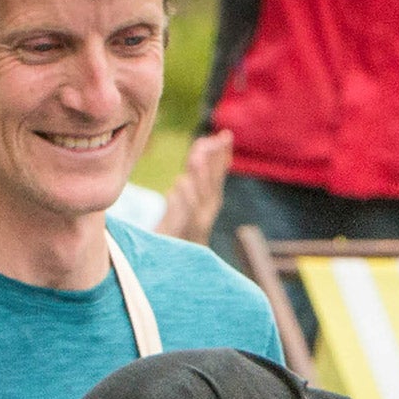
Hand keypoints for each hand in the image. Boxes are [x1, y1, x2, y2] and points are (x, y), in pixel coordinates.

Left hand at [155, 130, 233, 244]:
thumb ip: (196, 176)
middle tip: (212, 140)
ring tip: (196, 158)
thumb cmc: (178, 228)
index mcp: (210, 200)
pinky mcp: (179, 234)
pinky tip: (177, 186)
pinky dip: (180, 201)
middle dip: (213, 161)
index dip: (222, 154)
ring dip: (198, 177)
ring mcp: (194, 223)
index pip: (219, 173)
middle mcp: (206, 211)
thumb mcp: (188, 199)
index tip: (225, 135)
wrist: (172, 264)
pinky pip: (181, 216)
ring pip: (198, 197)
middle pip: (212, 182)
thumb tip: (201, 149)